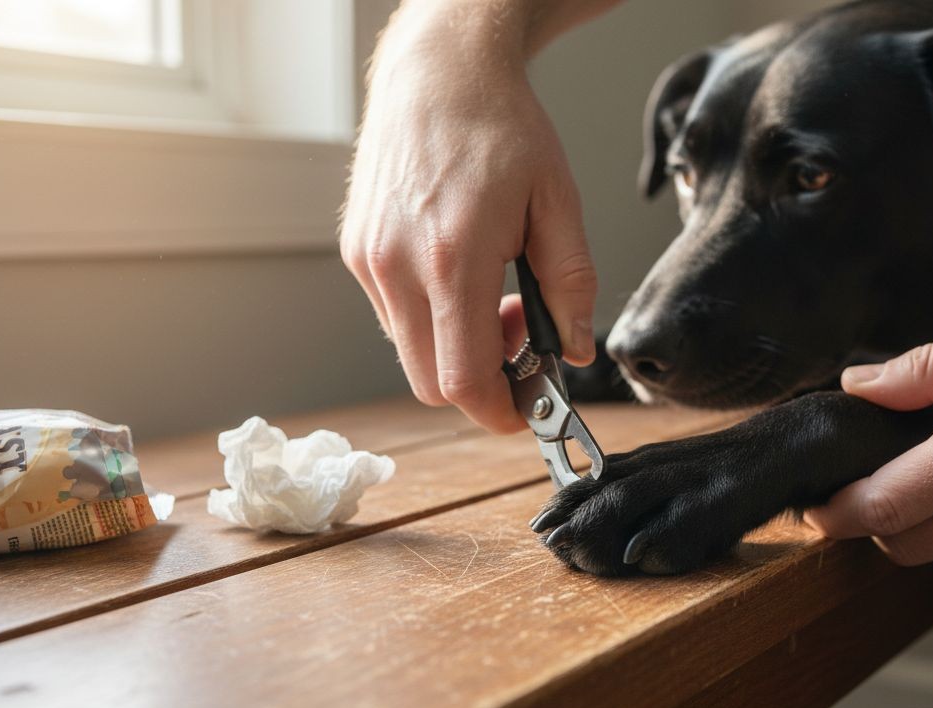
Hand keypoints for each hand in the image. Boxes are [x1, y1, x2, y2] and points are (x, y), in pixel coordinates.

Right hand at [340, 3, 599, 432]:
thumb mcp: (558, 202)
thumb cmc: (500, 127)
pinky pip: (394, 317)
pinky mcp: (357, 252)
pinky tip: (460, 272)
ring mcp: (369, 261)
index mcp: (454, 257)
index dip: (498, 410)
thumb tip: (576, 349)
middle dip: (482, 382)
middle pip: (432, 382)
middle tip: (520, 335)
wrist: (438, 72)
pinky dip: (432, 318)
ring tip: (493, 292)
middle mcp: (398, 266)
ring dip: (456, 347)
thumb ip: (570, 284)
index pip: (462, 380)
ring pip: (412, 352)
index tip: (528, 407)